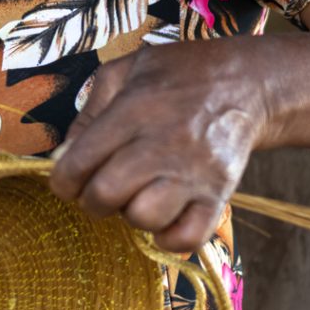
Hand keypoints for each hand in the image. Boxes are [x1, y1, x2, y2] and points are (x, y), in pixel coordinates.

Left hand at [48, 39, 276, 253]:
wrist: (246, 83)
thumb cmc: (178, 74)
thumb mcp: (125, 71)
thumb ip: (89, 111)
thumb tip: (63, 157)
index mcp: (133, 110)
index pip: (78, 163)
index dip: (63, 180)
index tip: (70, 179)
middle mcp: (162, 144)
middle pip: (105, 195)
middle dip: (92, 199)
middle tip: (104, 187)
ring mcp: (194, 173)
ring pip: (144, 217)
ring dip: (133, 213)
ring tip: (140, 195)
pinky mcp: (219, 195)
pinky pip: (187, 238)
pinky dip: (169, 237)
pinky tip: (165, 216)